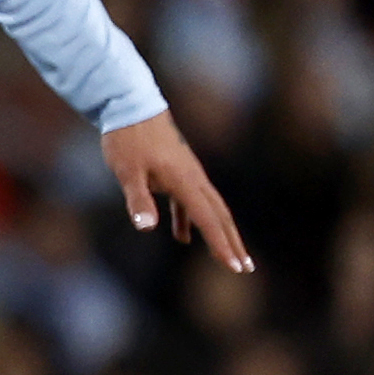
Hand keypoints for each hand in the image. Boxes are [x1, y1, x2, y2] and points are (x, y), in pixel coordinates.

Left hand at [101, 111, 250, 272]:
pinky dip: (189, 220)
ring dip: (218, 233)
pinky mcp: (177, 172)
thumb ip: (138, 199)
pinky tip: (183, 237)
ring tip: (228, 257)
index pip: (208, 219)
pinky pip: (189, 201)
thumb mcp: (127, 171)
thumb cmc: (127, 139)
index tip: (235, 267)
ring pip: (209, 208)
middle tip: (246, 269)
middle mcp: (194, 178)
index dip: (221, 245)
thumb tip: (147, 227)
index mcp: (185, 181)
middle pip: (219, 216)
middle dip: (232, 243)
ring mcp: (188, 174)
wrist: (130, 105)